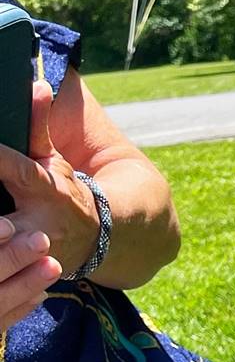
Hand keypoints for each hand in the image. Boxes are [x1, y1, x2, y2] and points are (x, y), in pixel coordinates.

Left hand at [0, 81, 100, 297]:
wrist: (99, 243)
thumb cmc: (65, 194)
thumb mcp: (55, 161)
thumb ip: (38, 125)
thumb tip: (37, 83)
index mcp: (46, 190)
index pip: (16, 170)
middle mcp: (40, 225)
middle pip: (3, 227)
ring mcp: (34, 256)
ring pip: (3, 259)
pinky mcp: (28, 277)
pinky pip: (3, 278)